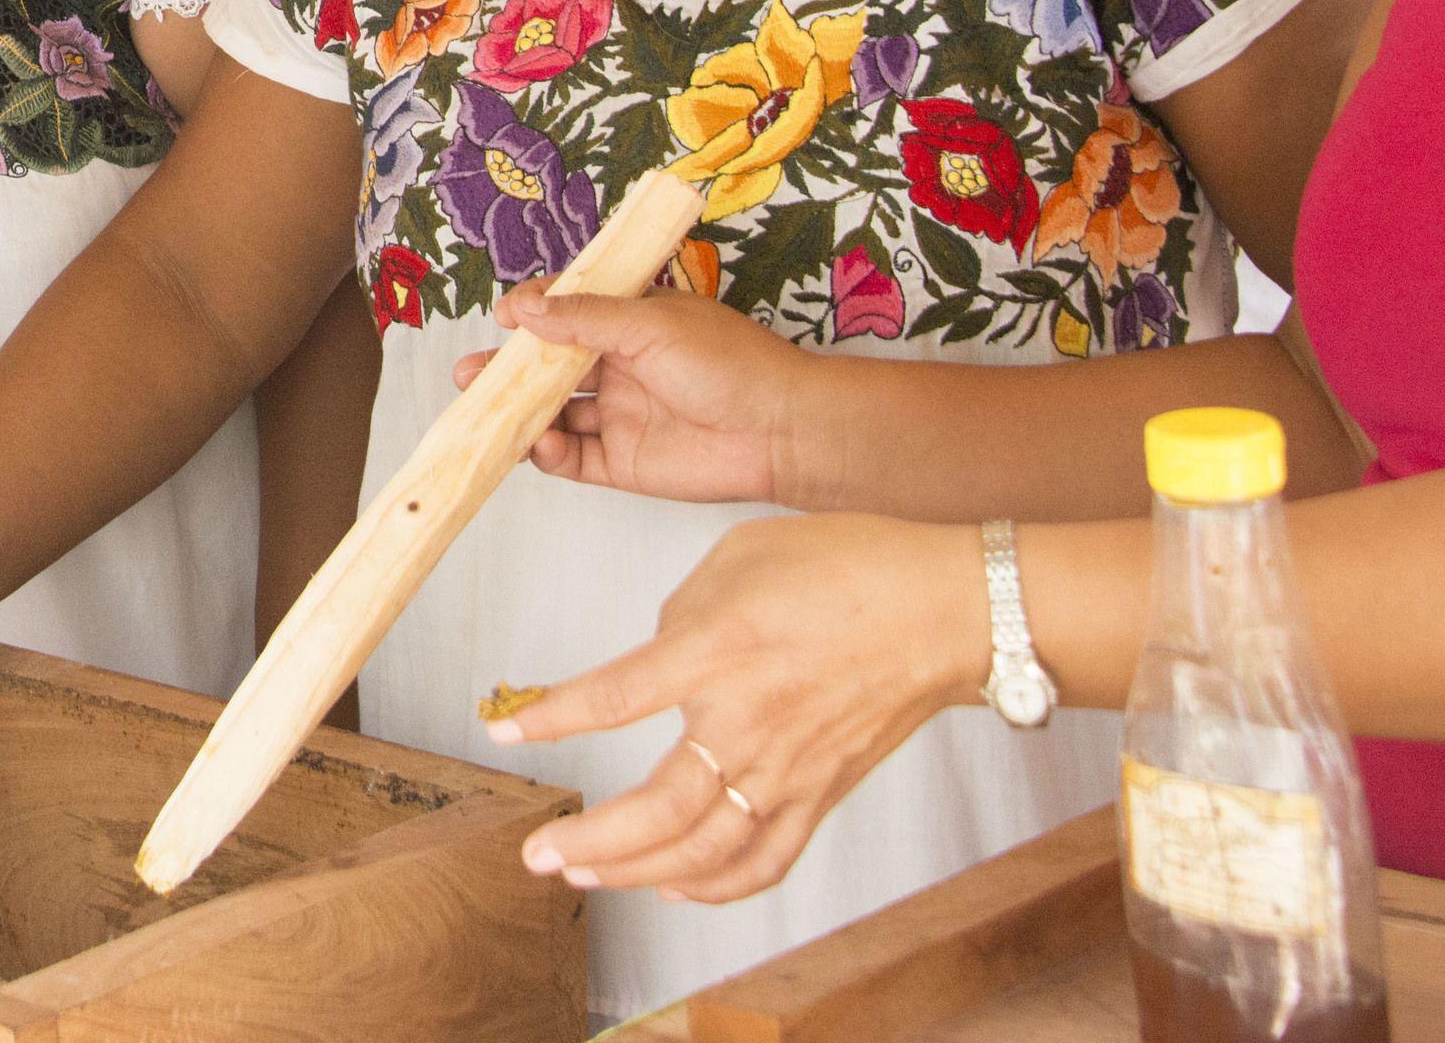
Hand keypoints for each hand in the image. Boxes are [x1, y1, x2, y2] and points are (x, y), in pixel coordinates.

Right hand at [454, 282, 811, 506]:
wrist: (782, 432)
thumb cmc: (730, 363)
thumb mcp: (651, 324)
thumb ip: (585, 318)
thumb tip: (526, 309)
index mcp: (631, 322)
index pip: (569, 310)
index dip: (533, 312)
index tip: (505, 316)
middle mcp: (621, 367)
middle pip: (549, 368)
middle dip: (507, 371)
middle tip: (469, 375)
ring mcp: (620, 416)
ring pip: (554, 414)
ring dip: (517, 412)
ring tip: (484, 409)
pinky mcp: (624, 462)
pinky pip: (573, 458)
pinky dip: (548, 453)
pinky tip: (536, 445)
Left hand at [486, 512, 980, 902]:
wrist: (942, 608)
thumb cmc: (848, 566)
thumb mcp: (739, 556)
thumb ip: (681, 612)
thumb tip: (657, 659)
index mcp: (719, 650)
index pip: (614, 697)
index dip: (550, 718)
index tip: (501, 728)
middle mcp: (748, 721)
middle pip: (656, 809)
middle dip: (588, 840)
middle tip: (538, 854)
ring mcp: (787, 768)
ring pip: (703, 851)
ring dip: (636, 875)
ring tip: (585, 876)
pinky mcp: (821, 793)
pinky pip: (763, 861)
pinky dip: (715, 886)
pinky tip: (675, 888)